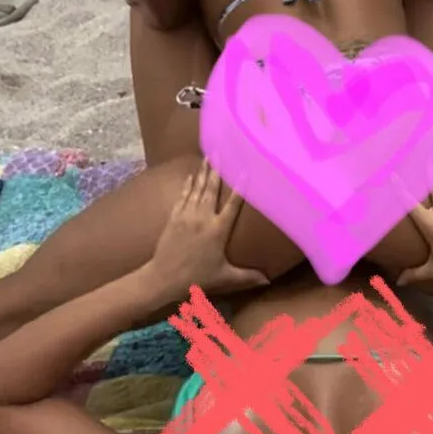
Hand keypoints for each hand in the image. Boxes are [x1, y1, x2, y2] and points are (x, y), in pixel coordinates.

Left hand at [145, 162, 269, 300]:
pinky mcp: (174, 217)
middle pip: (212, 189)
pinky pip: (182, 196)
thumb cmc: (197, 277)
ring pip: (196, 189)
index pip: (232, 205)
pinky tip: (190, 175)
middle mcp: (203, 218)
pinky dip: (187, 185)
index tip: (245, 170)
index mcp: (218, 230)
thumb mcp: (225, 277)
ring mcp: (186, 215)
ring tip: (207, 157)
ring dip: (202, 172)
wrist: (163, 277)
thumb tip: (268, 281)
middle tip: (220, 151)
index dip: (239, 188)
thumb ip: (247, 277)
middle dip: (216, 170)